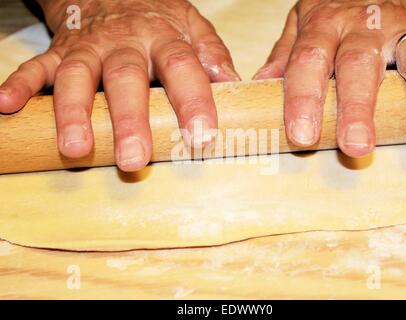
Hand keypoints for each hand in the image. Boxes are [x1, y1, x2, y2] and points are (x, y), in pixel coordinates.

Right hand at [0, 0, 239, 170]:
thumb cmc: (158, 18)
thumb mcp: (192, 27)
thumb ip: (211, 54)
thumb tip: (235, 85)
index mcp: (164, 38)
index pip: (183, 67)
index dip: (194, 101)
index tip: (202, 136)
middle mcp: (124, 44)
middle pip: (126, 79)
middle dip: (128, 120)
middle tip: (133, 160)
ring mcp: (88, 48)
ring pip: (78, 78)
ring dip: (73, 113)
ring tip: (75, 149)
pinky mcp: (59, 53)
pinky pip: (35, 67)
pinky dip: (20, 85)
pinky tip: (6, 105)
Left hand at [254, 0, 405, 156]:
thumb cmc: (335, 9)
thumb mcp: (302, 23)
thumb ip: (285, 54)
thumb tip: (259, 86)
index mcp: (322, 26)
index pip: (307, 61)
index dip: (303, 99)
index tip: (302, 135)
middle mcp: (362, 26)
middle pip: (358, 65)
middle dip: (357, 107)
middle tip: (355, 145)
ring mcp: (402, 27)